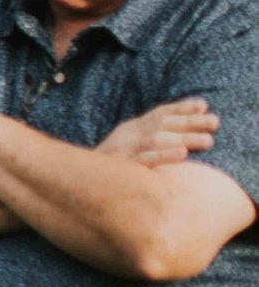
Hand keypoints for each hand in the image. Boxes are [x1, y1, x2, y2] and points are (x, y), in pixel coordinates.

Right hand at [99, 98, 217, 167]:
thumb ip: (147, 142)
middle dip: (190, 121)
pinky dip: (163, 156)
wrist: (72, 182)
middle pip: (161, 123)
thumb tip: (180, 141)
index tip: (203, 104)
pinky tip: (182, 155)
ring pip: (156, 139)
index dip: (180, 108)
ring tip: (208, 140)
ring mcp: (123, 150)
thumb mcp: (125, 149)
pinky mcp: (121, 167)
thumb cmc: (105, 170)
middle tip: (214, 122)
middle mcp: (126, 136)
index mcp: (129, 130)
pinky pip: (144, 160)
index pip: (158, 113)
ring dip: (184, 137)